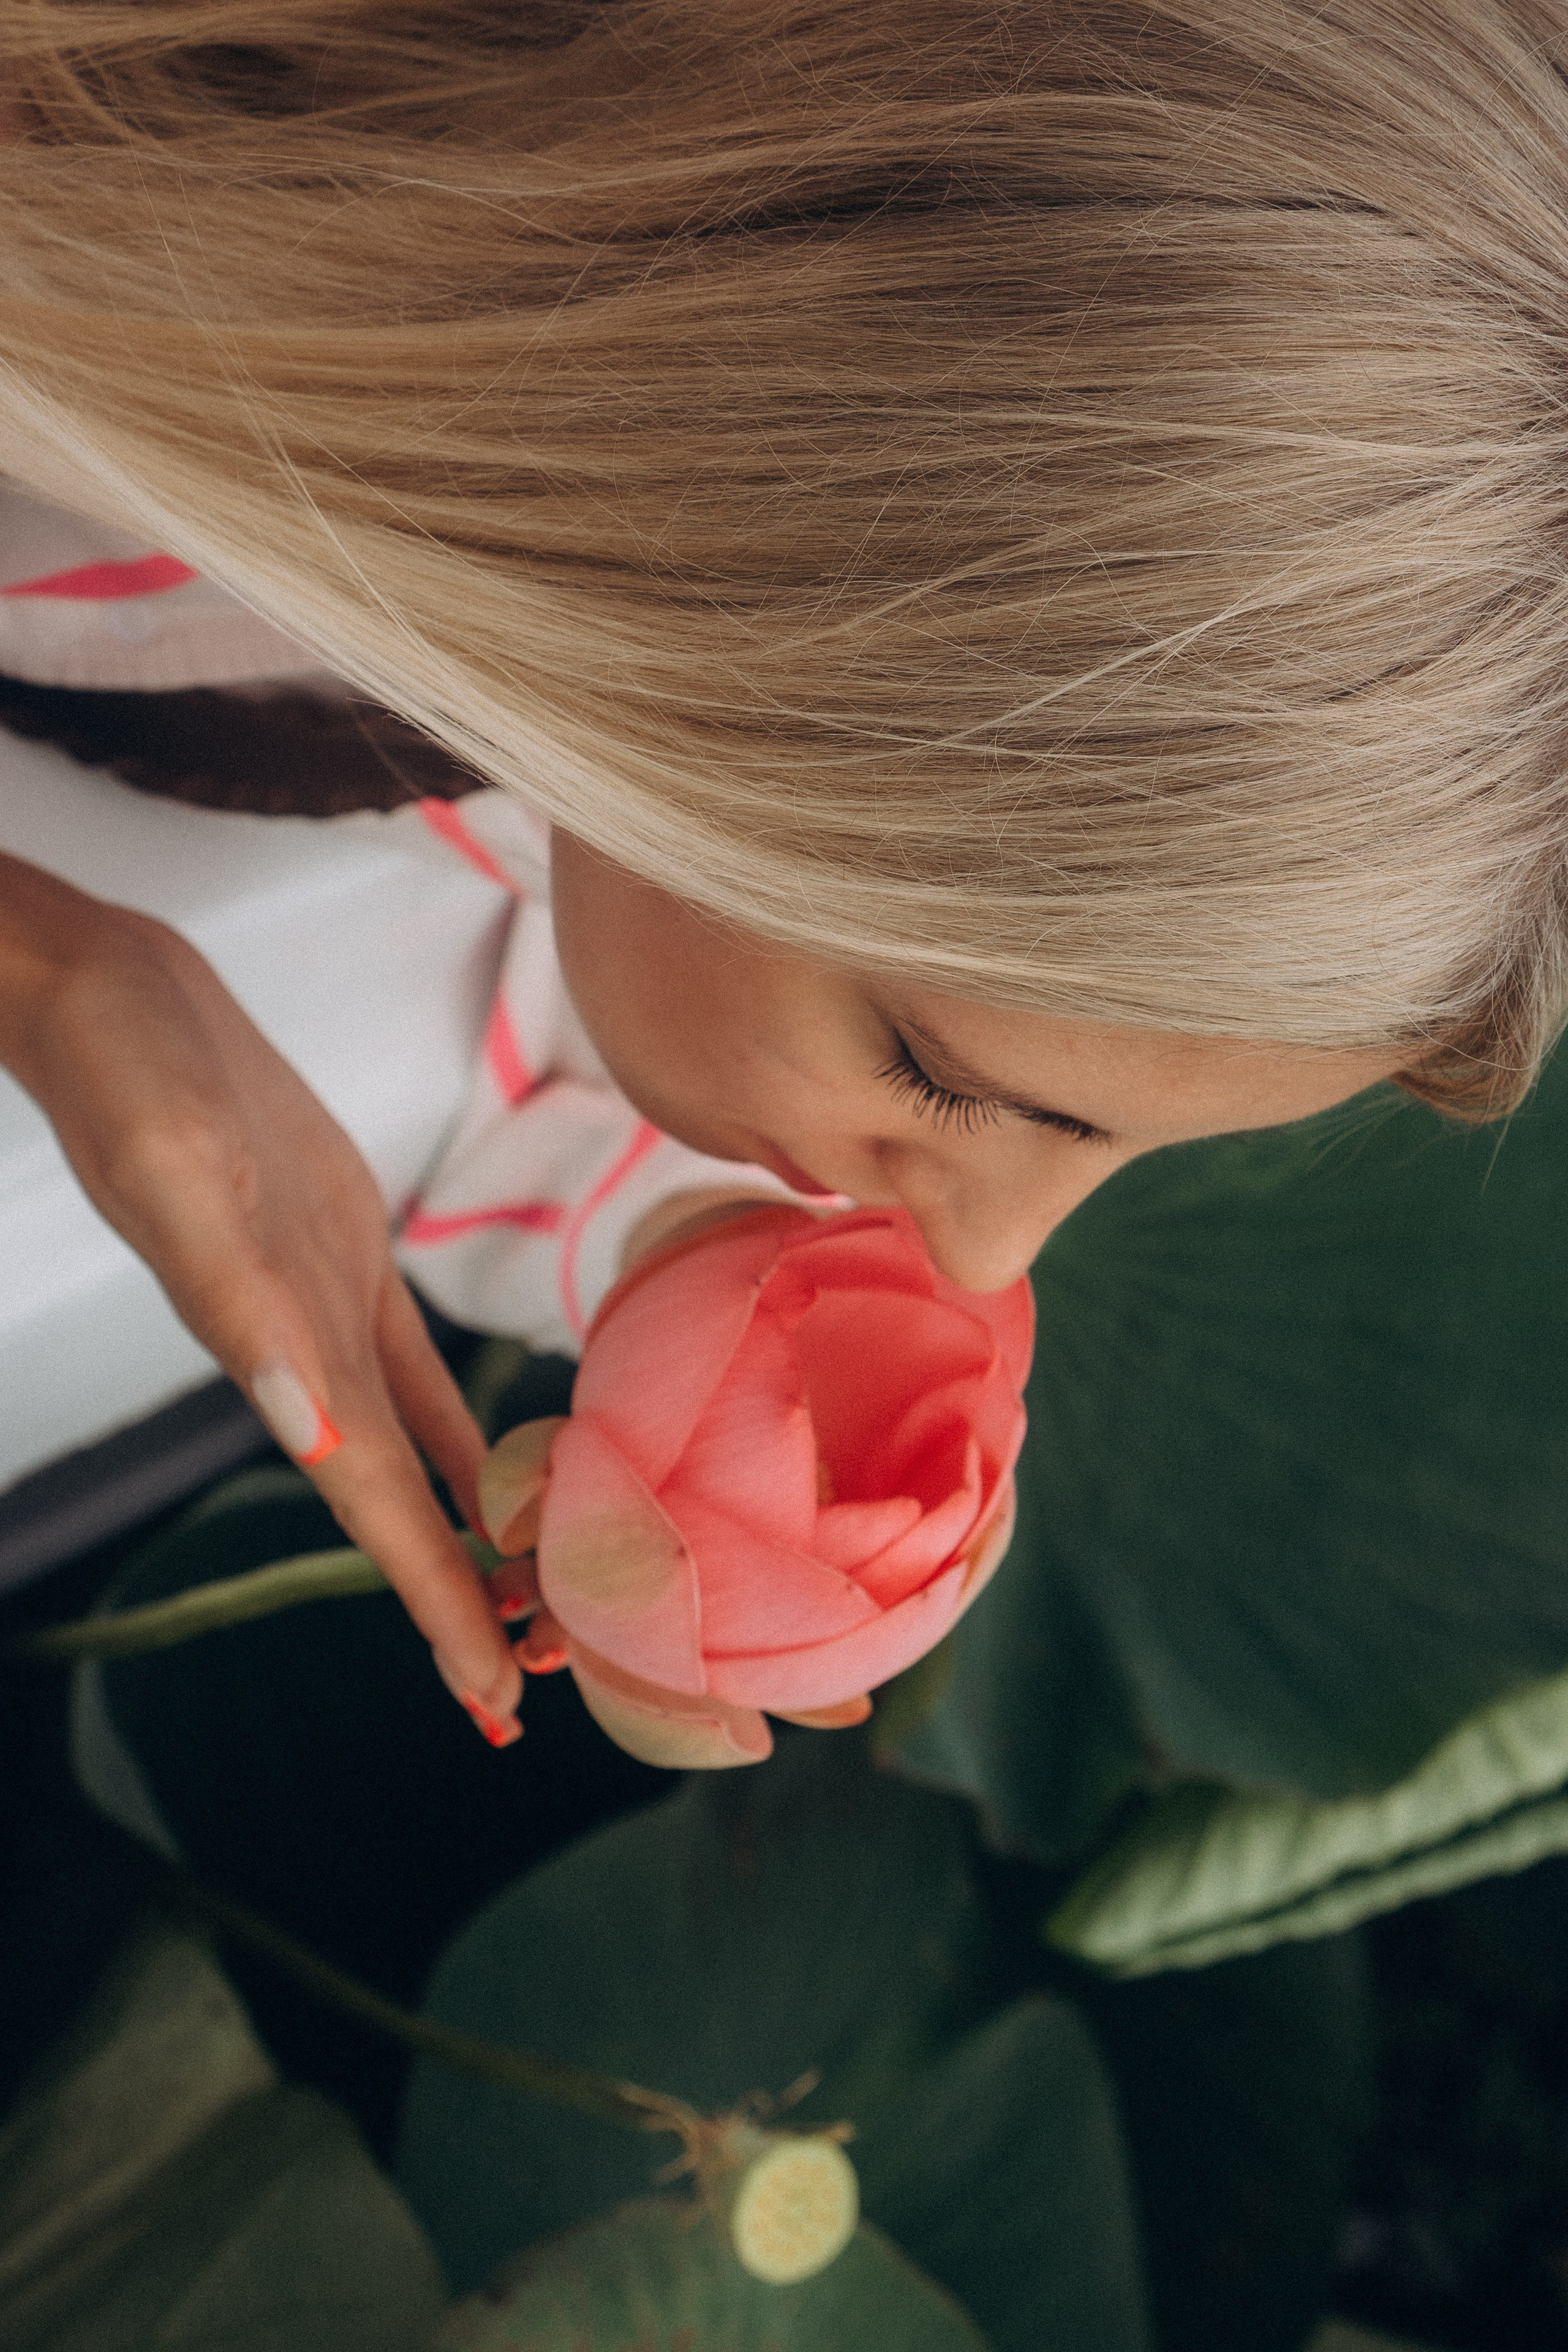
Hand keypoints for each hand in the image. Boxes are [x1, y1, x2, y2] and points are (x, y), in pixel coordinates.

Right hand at [0, 853, 520, 1739]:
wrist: (115, 998)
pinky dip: (454, 1427)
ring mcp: (325, 1307)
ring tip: (522, 1606)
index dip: (434, 1600)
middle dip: (461, 1599)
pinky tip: (493, 1470)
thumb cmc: (130, 1073)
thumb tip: (301, 1424)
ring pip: (414, 1446)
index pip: (376, 1505)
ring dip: (461, 1530)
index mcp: (280, 1351)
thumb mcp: (181, 1175)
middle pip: (403, 1503)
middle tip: (528, 1695)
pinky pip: (415, 1367)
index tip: (492, 1698)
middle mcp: (307, 1351)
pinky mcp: (342, 1255)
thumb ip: (236, 1301)